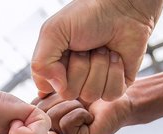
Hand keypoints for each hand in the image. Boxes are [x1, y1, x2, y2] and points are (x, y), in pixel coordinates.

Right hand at [32, 0, 162, 101]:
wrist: (121, 9)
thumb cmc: (86, 16)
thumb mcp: (54, 32)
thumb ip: (41, 62)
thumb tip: (57, 88)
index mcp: (54, 67)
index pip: (46, 88)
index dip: (55, 72)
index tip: (65, 51)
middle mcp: (73, 79)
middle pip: (69, 93)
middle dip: (80, 66)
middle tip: (86, 47)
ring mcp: (94, 84)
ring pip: (90, 95)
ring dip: (98, 66)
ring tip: (102, 49)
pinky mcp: (116, 86)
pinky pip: (110, 94)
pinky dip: (114, 72)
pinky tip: (115, 56)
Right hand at [35, 93, 132, 133]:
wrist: (119, 95)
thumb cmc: (92, 85)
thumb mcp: (62, 84)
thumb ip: (44, 91)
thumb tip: (36, 94)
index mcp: (45, 120)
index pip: (31, 108)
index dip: (47, 94)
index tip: (64, 91)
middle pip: (40, 114)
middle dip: (59, 97)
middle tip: (77, 98)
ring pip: (52, 119)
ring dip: (72, 104)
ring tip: (84, 106)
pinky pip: (66, 124)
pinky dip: (80, 113)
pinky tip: (90, 115)